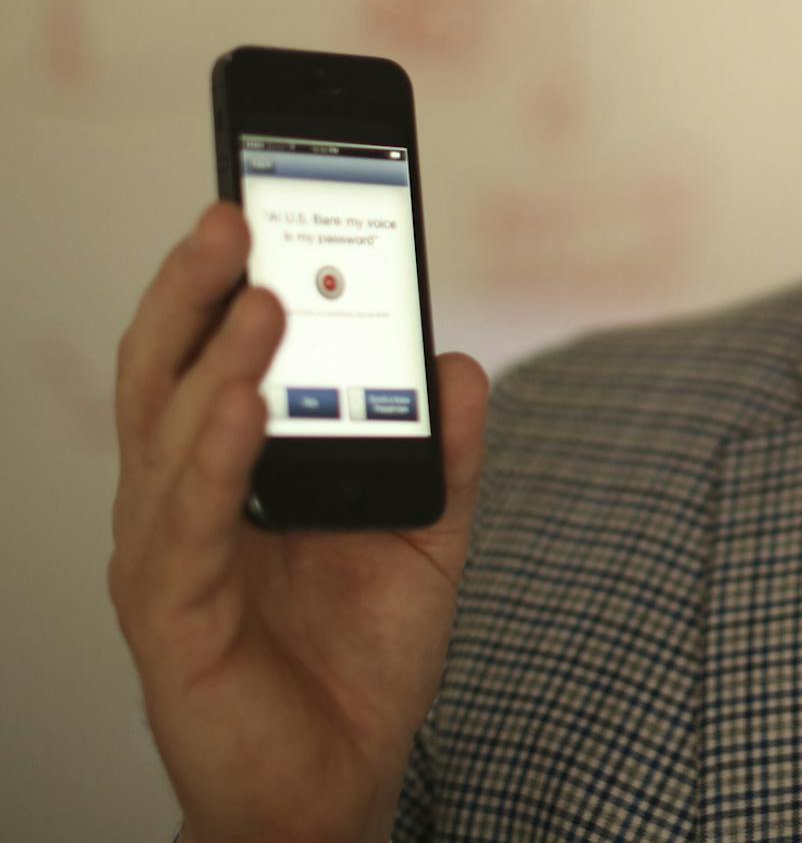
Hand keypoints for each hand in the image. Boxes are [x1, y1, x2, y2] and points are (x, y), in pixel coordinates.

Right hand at [109, 202, 488, 842]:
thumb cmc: (359, 654)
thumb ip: (444, 450)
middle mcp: (184, 499)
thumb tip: (462, 362)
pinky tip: (245, 407)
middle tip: (234, 210)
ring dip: (214, 359)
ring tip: (257, 298)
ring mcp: (168, 557)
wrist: (339, 779)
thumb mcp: (429, 533)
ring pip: (169, 436)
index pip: (210, 352)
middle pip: (166, 370)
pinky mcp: (173, 620)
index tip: (255, 194)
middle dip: (193, 287)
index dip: (222, 278)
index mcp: (232, 466)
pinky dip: (212, 460)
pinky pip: (186, 528)